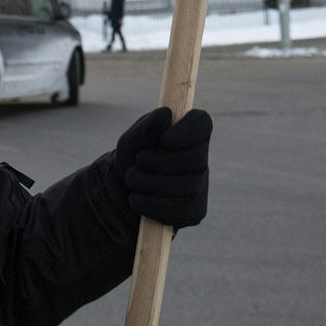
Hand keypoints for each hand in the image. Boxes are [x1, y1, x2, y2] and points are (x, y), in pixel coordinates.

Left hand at [113, 107, 212, 227]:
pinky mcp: (195, 211)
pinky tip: (137, 199)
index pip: (203, 124)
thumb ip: (147, 126)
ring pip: (188, 186)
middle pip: (198, 158)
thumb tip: (166, 114)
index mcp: (189, 134)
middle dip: (163, 161)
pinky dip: (152, 204)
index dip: (187, 131)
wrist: (122, 191)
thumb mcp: (132, 140)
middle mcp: (201, 160)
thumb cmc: (133, 158)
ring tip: (131, 179)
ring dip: (152, 183)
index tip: (164, 140)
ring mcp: (201, 187)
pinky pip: (180, 209)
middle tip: (140, 160)